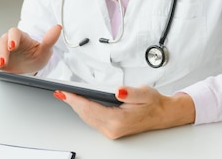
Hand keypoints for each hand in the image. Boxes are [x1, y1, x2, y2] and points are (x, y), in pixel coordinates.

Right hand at [0, 24, 61, 74]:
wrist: (31, 64)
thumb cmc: (37, 55)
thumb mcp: (45, 50)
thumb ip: (49, 39)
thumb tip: (58, 27)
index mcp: (21, 37)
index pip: (15, 33)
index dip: (13, 38)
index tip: (13, 47)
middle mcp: (8, 40)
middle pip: (1, 40)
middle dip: (1, 51)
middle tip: (2, 62)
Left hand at [54, 86, 194, 138]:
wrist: (162, 114)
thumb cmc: (153, 103)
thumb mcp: (144, 93)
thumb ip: (130, 92)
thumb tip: (118, 91)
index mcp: (119, 120)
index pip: (91, 108)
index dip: (76, 100)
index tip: (65, 93)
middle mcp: (113, 128)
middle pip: (86, 114)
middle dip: (72, 103)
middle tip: (60, 92)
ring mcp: (111, 131)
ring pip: (87, 118)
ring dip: (76, 107)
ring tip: (65, 96)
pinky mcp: (111, 130)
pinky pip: (92, 120)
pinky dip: (84, 111)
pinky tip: (79, 104)